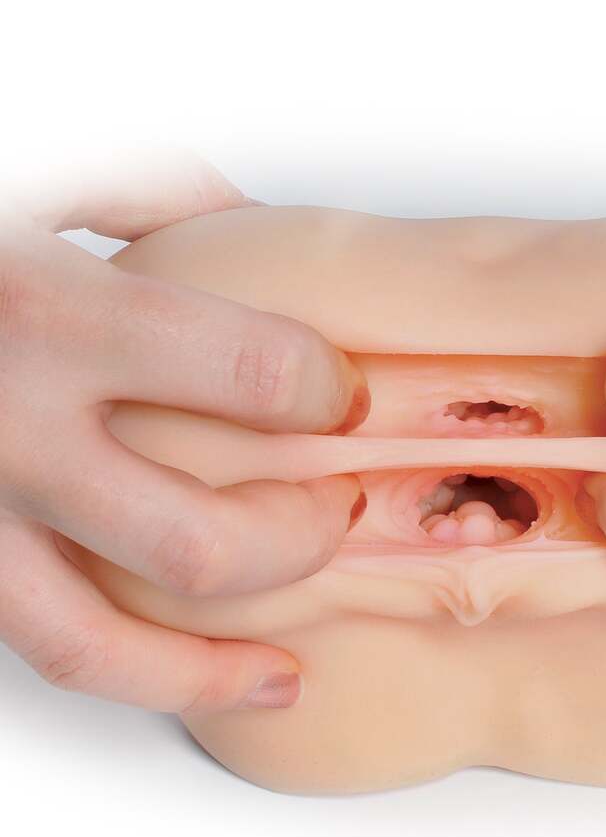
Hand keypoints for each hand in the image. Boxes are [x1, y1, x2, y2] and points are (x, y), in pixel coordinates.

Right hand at [0, 151, 368, 714]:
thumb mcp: (32, 161)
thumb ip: (147, 192)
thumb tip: (249, 231)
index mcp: (40, 308)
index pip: (253, 374)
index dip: (327, 390)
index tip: (342, 394)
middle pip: (201, 539)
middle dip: (301, 534)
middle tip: (337, 505)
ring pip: (94, 646)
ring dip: (207, 671)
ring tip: (279, 674)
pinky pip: (28, 644)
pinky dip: (116, 671)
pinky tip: (179, 671)